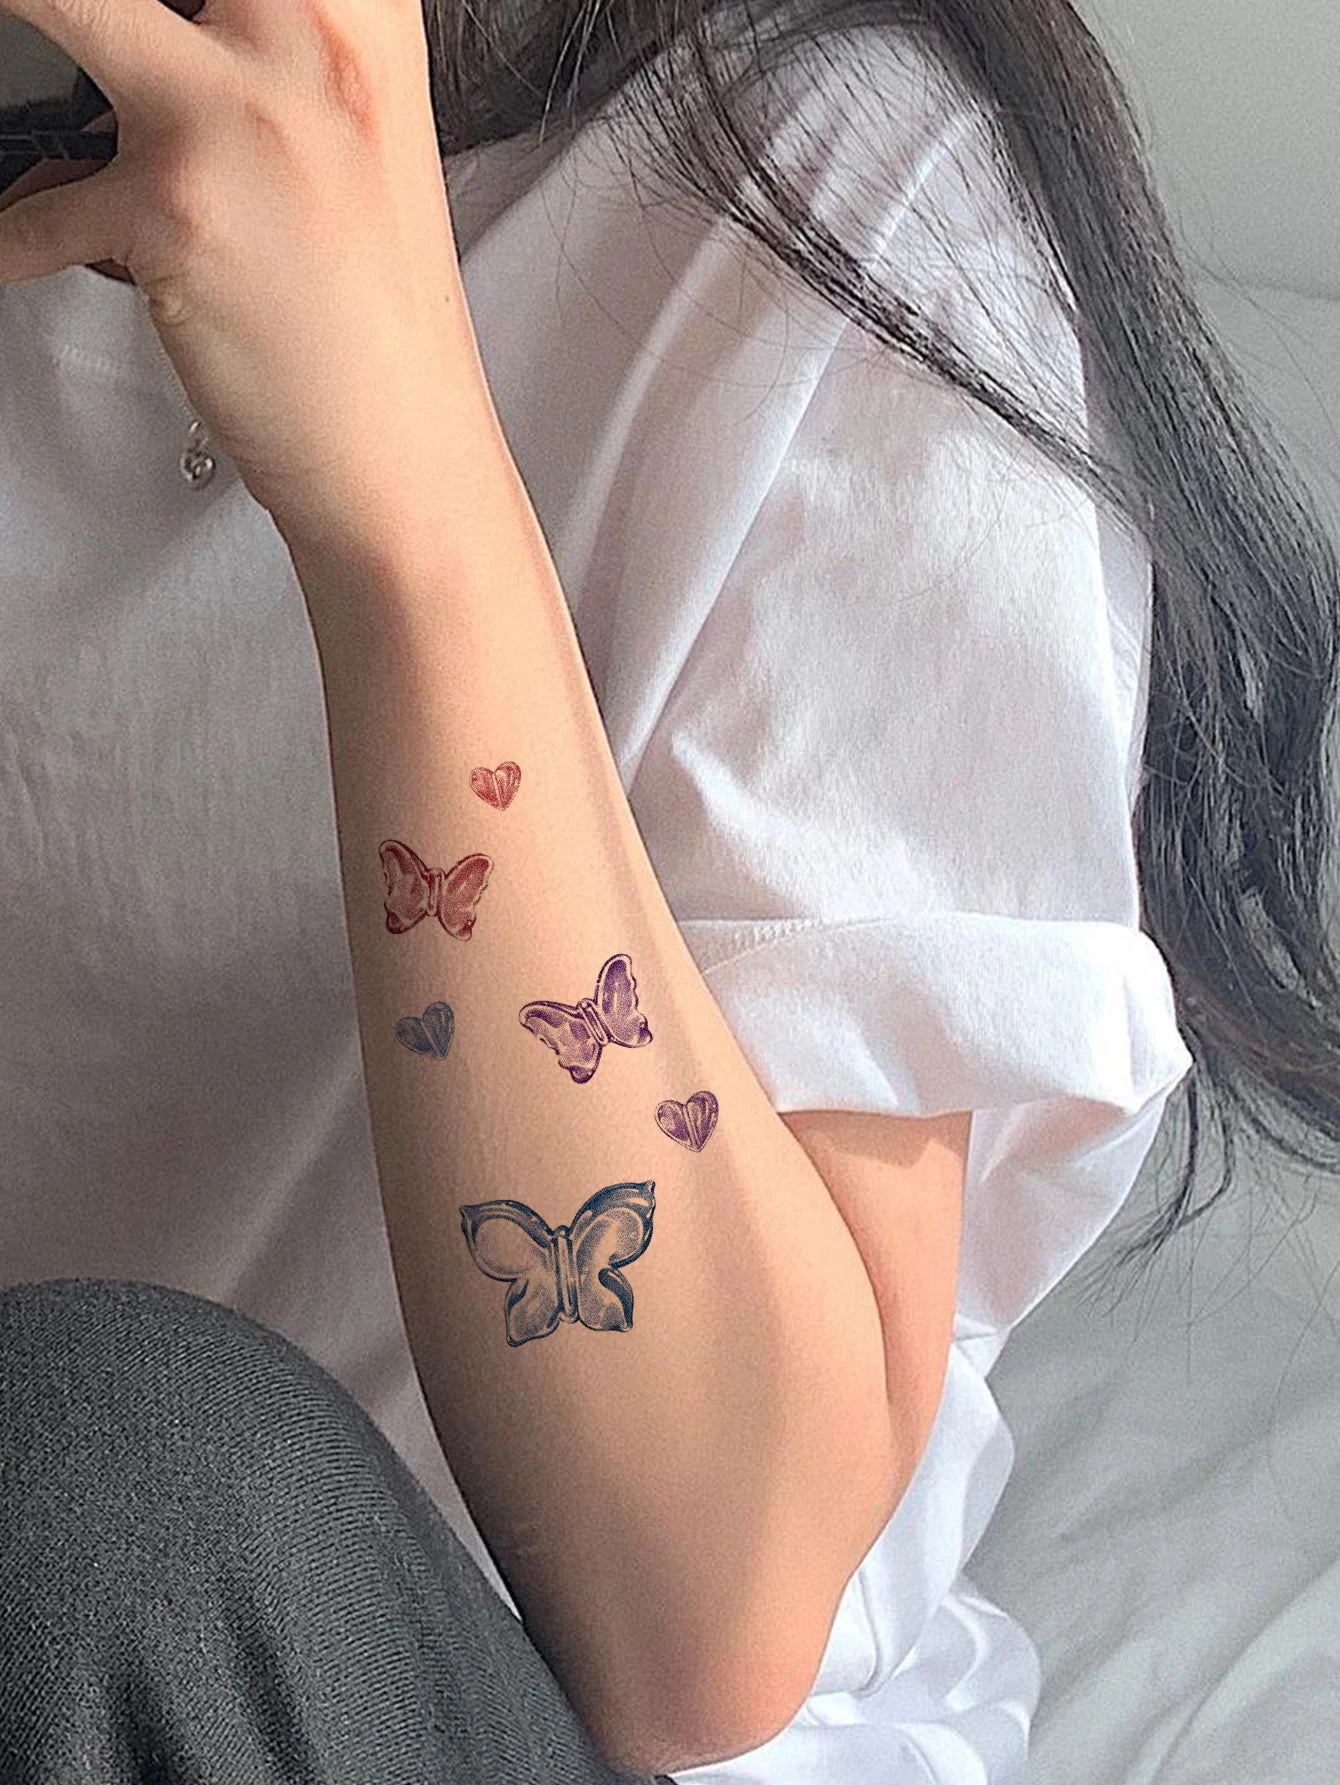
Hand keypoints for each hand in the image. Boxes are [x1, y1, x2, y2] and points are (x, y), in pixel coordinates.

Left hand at [0, 0, 485, 549]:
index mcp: (364, 8)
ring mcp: (238, 116)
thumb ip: (270, 47)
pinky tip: (19, 246)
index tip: (137, 11)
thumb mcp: (353, 136)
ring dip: (22, 33)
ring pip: (60, 5)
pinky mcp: (172, 208)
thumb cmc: (376, 317)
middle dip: (71, 4)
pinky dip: (16, 234)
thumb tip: (172, 29)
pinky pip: (40, 205)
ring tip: (13, 74)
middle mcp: (310, 34)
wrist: (402, 454)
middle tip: (60, 28)